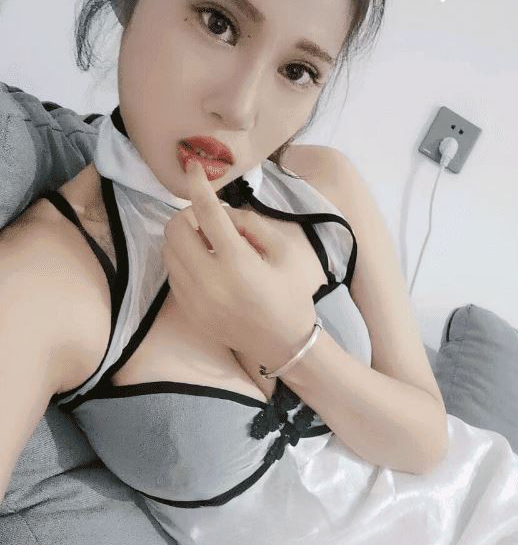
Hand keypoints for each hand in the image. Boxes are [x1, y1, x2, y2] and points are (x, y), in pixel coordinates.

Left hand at [161, 159, 316, 367]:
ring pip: (168, 251)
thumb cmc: (290, 296)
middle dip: (188, 215)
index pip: (207, 213)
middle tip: (210, 221)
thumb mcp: (285, 253)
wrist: (283, 345)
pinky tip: (205, 265)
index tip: (192, 167)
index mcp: (237, 263)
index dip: (197, 184)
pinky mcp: (188, 311)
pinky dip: (183, 260)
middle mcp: (208, 281)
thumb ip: (252, 225)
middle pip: (175, 229)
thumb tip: (223, 213)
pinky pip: (173, 273)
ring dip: (183, 237)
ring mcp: (194, 299)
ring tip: (209, 244)